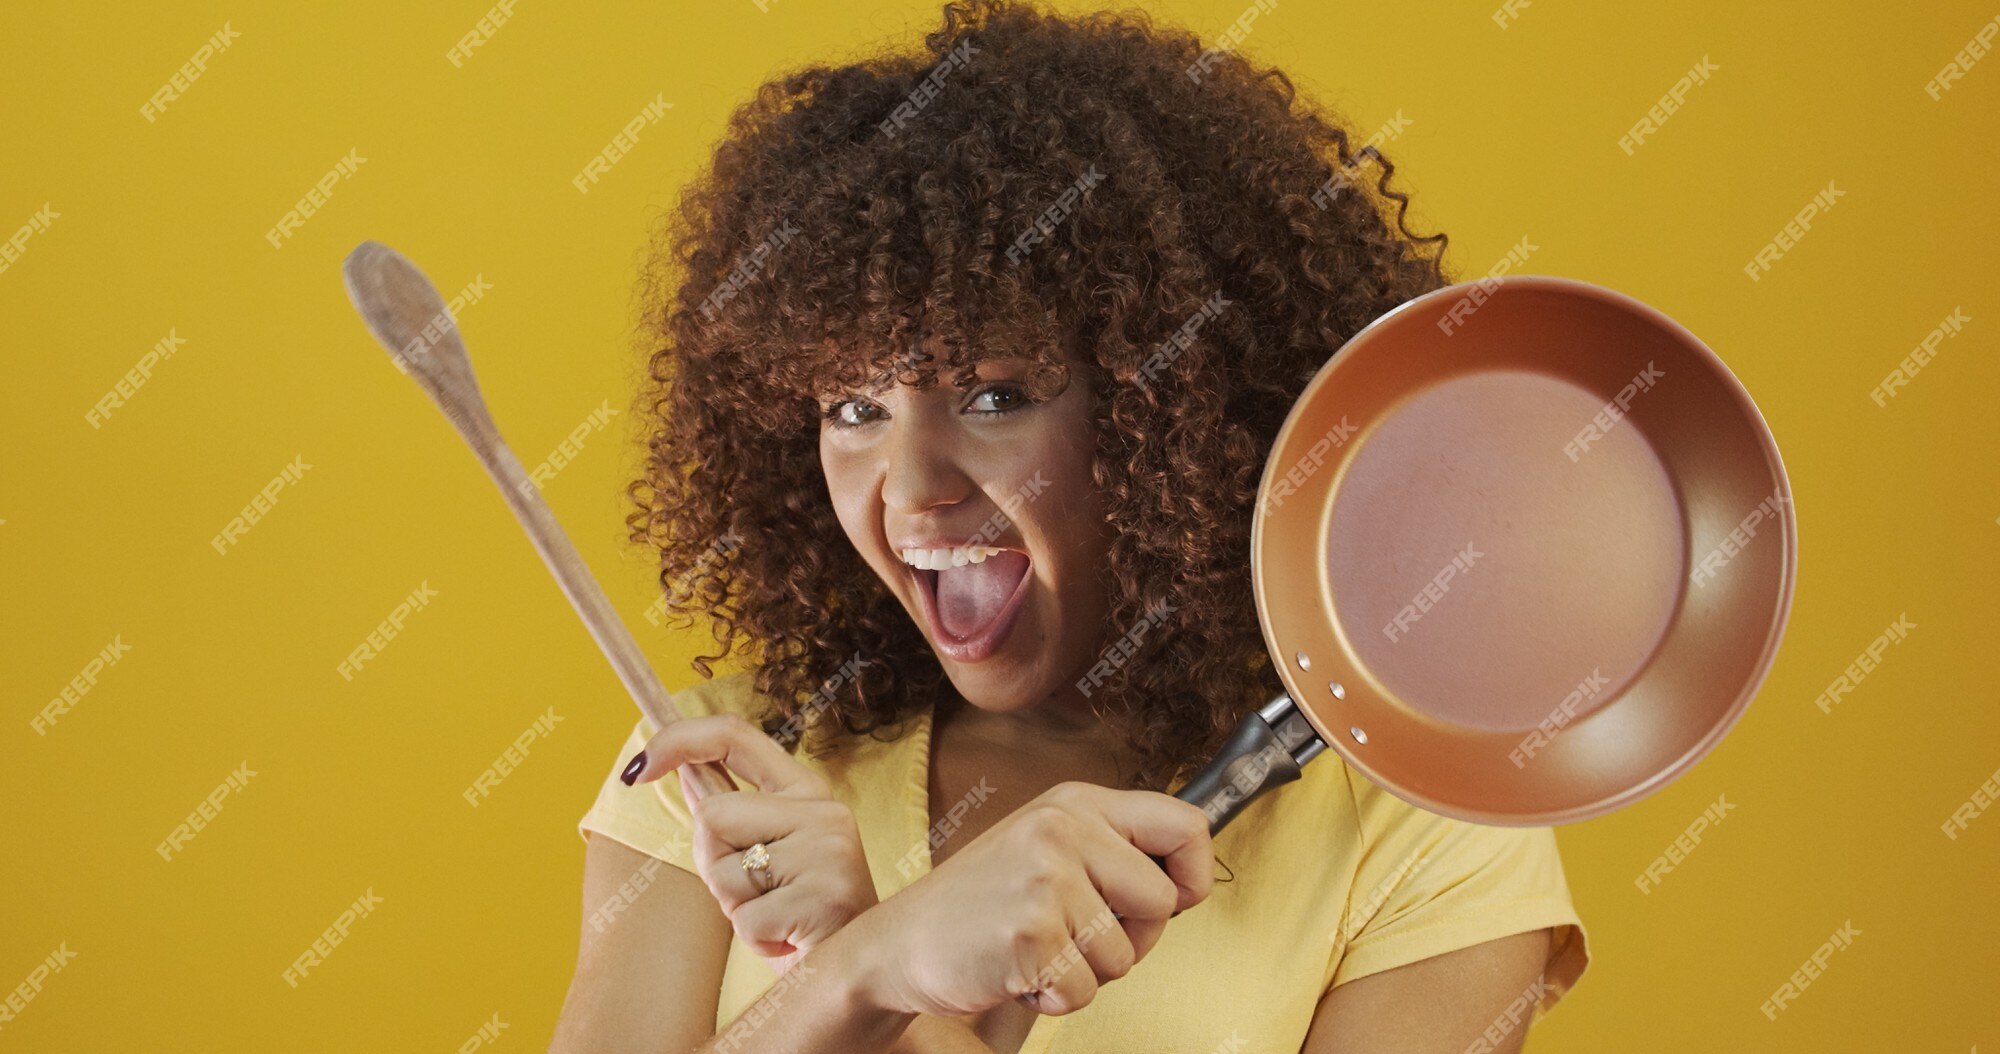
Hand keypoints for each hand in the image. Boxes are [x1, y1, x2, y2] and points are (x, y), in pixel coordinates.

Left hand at [621, 713, 878, 975]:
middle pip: (712, 816)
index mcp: (806, 791)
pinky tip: (790, 939)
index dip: (678, 740)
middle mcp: (823, 811)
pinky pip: (745, 919)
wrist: (865, 972)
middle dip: (712, 864)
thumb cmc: (805, 914)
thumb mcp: (767, 854)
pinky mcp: (825, 897)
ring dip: (735, 907)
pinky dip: (756, 940)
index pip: (735, 734)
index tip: (637, 767)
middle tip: (756, 894)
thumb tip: (682, 768)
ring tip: (778, 918)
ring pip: (722, 871)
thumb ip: (732, 813)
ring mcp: (828, 851)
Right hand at [840, 780, 1211, 1018]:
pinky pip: (1086, 989)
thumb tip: (1188, 880)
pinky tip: (1018, 970)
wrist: (897, 944)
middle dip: (1132, 938)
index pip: (1186, 824)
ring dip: (1085, 972)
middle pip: (1163, 902)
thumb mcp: (1046, 848)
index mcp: (1075, 803)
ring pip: (1126, 955)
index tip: (1170, 902)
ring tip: (1036, 948)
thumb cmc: (979, 904)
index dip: (1192, 875)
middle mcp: (1064, 829)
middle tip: (1073, 934)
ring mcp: (1046, 879)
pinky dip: (1056, 998)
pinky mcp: (1032, 933)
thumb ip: (1111, 851)